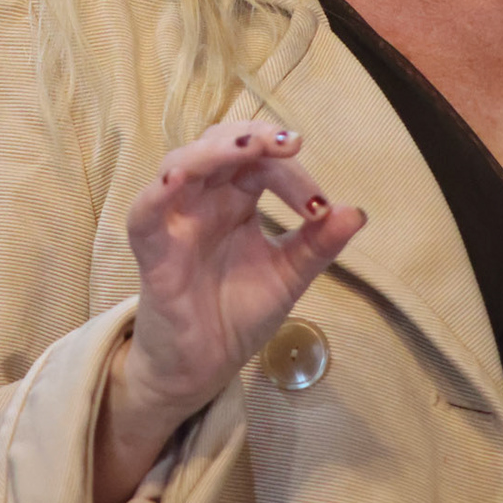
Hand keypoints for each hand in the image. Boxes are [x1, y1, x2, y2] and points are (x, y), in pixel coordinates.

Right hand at [92, 121, 364, 502]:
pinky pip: (145, 211)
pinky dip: (158, 191)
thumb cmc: (238, 313)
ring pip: (183, 164)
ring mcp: (174, 220)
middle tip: (290, 142)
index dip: (292, 174)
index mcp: (235, 199)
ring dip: (214, 150)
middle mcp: (204, 199)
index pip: (262, 164)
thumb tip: (357, 212)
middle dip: (253, 136)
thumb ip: (318, 245)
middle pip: (220, 145)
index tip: (320, 206)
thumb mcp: (288, 276)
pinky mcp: (151, 249)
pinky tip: (180, 178)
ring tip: (249, 146)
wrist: (204, 366)